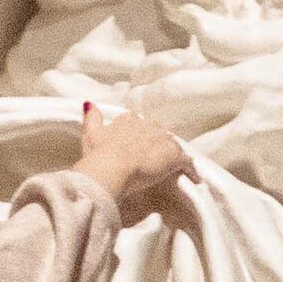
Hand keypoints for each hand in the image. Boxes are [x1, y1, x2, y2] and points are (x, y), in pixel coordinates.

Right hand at [73, 100, 191, 208]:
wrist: (111, 169)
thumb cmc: (98, 155)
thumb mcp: (90, 134)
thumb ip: (92, 118)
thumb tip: (90, 104)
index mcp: (128, 120)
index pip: (137, 122)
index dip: (137, 134)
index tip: (134, 144)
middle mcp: (147, 125)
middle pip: (157, 131)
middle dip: (156, 142)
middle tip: (152, 157)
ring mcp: (161, 140)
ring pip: (171, 143)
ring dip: (172, 153)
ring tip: (173, 166)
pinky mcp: (173, 155)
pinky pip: (186, 161)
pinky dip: (190, 168)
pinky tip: (193, 177)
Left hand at [137, 32, 282, 220]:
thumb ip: (245, 42)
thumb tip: (194, 27)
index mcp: (255, 83)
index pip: (179, 94)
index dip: (149, 104)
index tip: (134, 113)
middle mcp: (258, 130)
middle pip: (188, 147)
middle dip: (167, 152)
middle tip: (157, 157)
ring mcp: (282, 173)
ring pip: (228, 182)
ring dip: (218, 180)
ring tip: (214, 183)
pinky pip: (276, 206)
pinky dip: (274, 200)